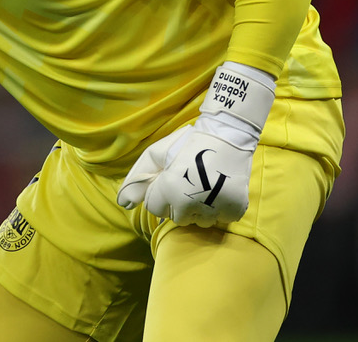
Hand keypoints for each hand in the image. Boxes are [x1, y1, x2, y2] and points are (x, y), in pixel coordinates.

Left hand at [116, 61, 275, 226]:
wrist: (227, 136)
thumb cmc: (187, 144)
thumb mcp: (156, 155)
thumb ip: (137, 180)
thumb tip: (123, 203)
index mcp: (170, 189)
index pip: (154, 208)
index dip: (159, 194)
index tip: (170, 181)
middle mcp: (190, 203)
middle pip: (177, 217)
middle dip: (178, 204)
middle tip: (188, 183)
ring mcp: (214, 209)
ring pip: (199, 221)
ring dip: (199, 208)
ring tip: (205, 186)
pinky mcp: (234, 209)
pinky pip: (221, 219)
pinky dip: (220, 208)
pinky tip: (220, 190)